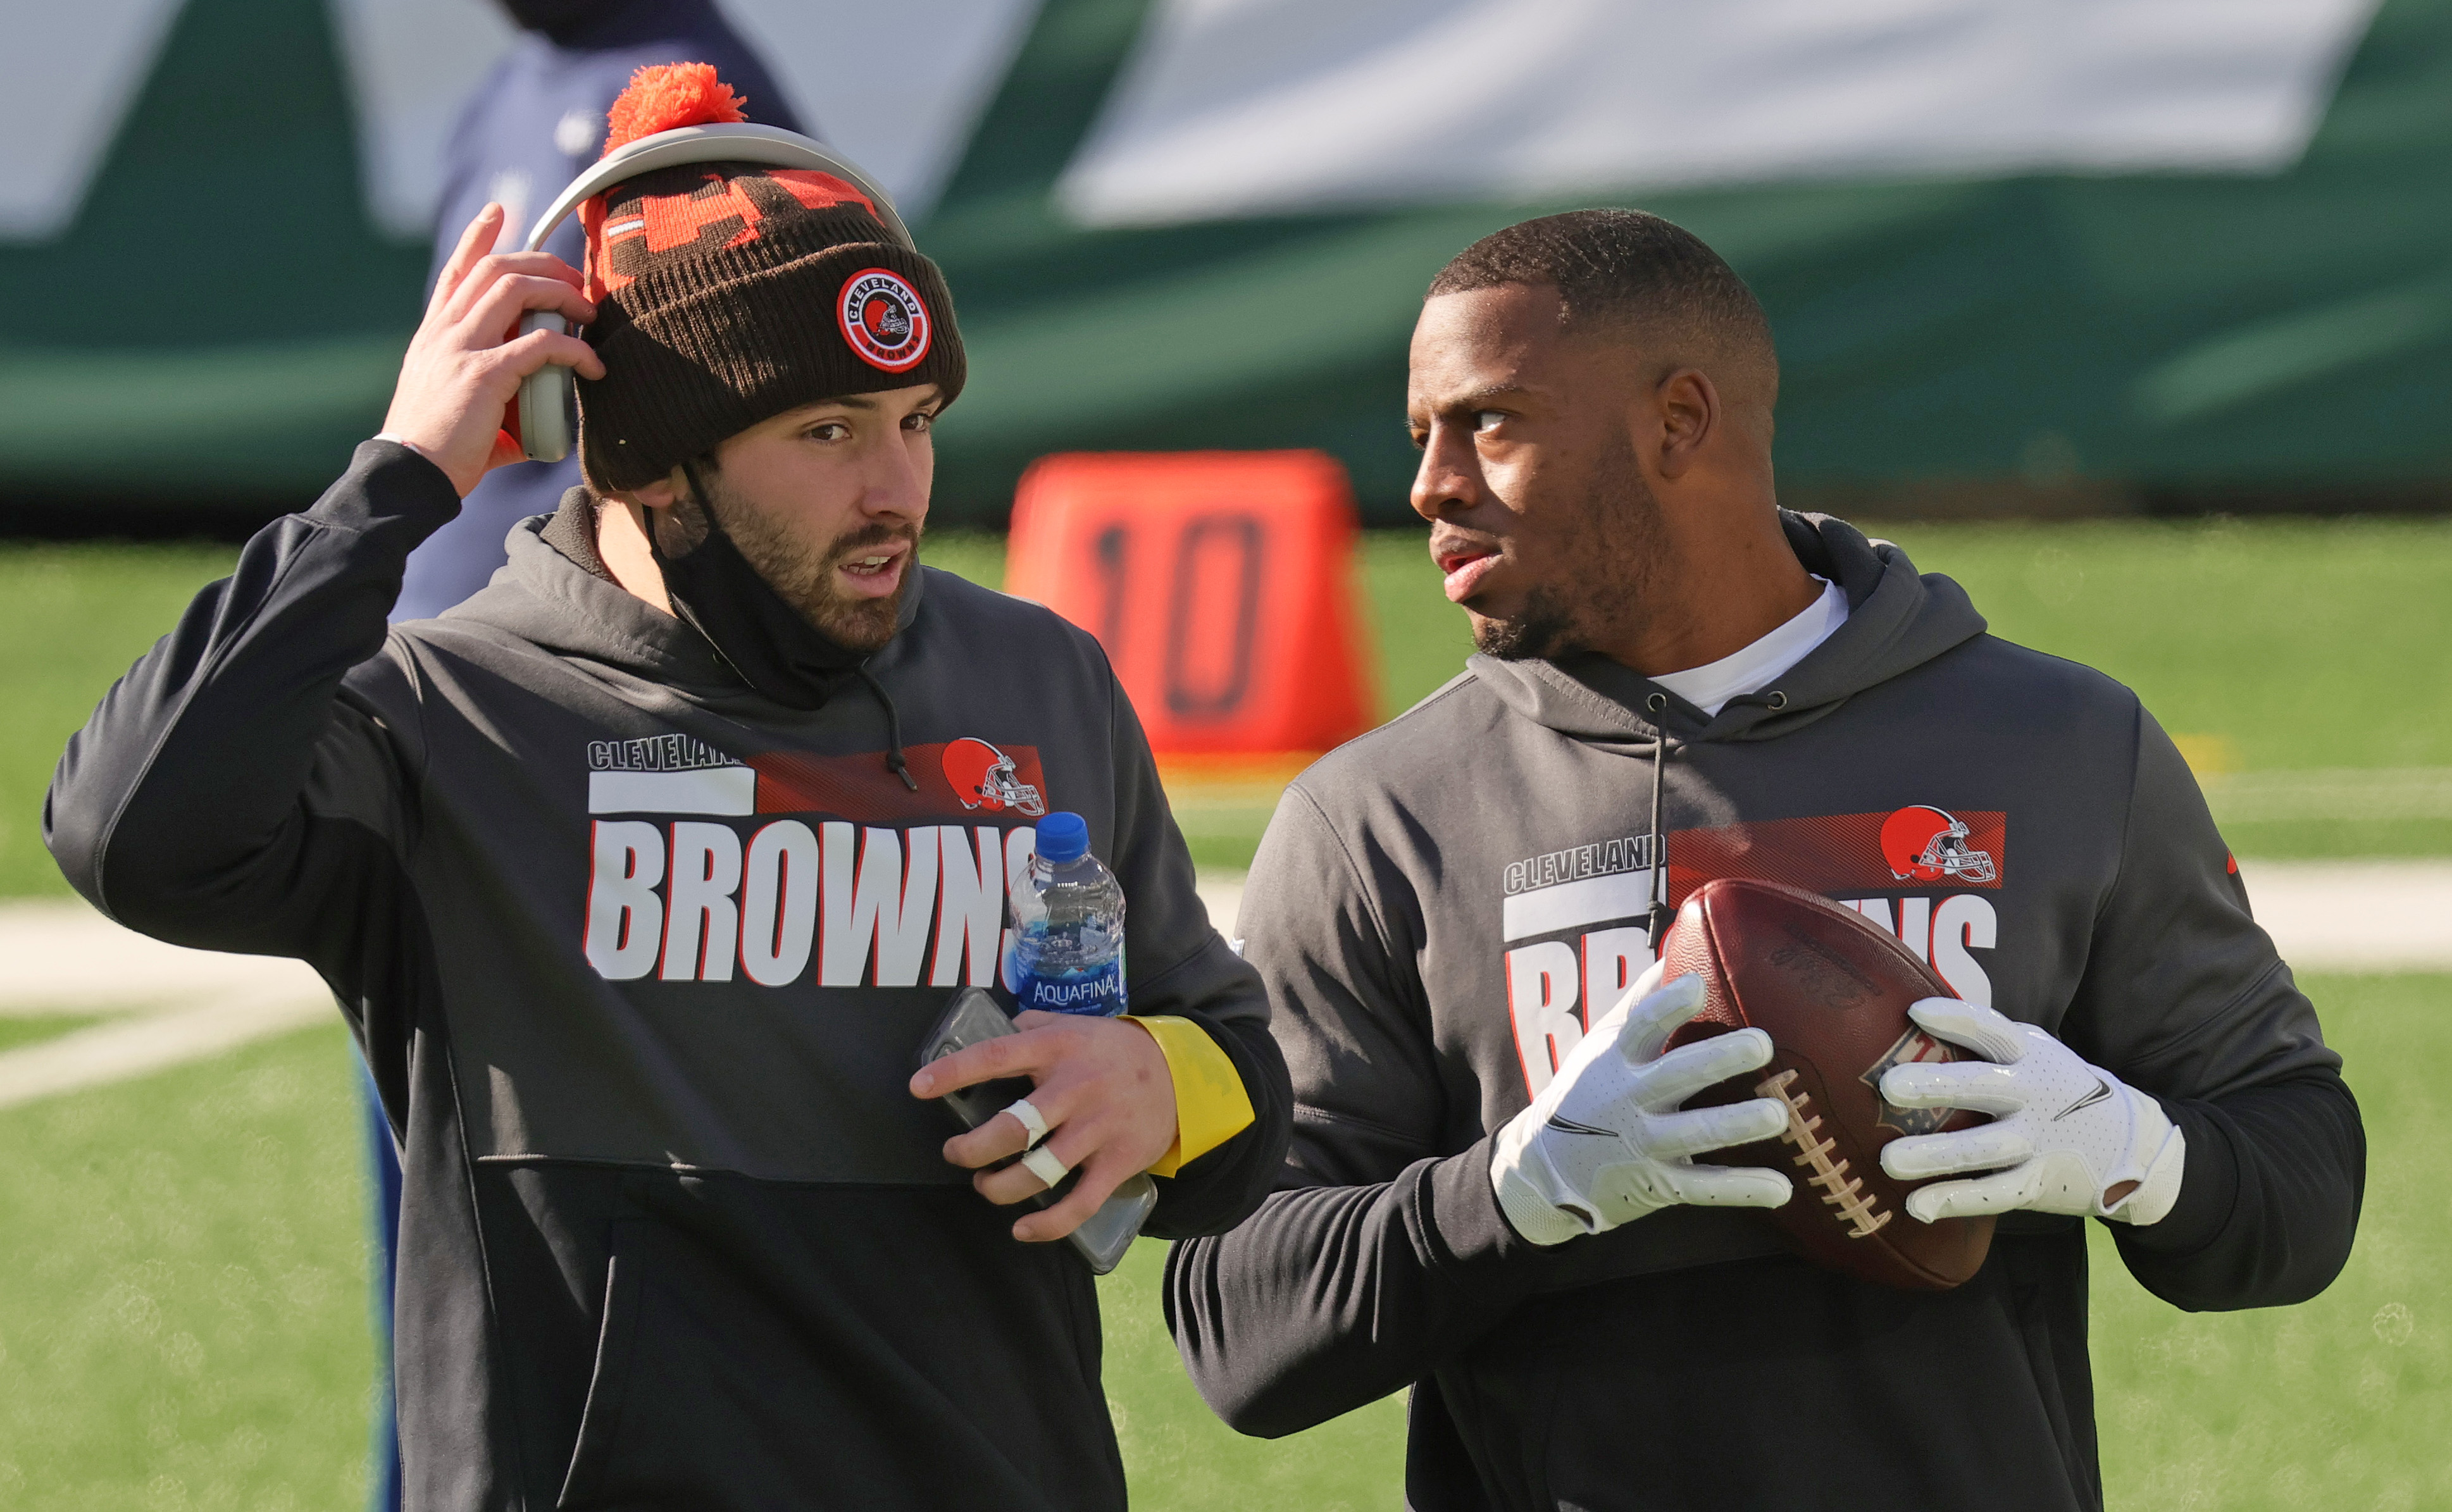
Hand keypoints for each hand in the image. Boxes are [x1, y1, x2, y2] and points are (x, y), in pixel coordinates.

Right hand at [378, 203, 602, 496]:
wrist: (409, 475)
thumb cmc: (437, 451)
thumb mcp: (460, 406)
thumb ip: (495, 393)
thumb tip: (535, 410)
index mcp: (434, 334)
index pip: (457, 271)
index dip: (477, 237)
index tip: (497, 211)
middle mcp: (444, 331)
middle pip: (495, 268)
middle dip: (542, 263)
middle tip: (575, 279)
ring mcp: (460, 347)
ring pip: (515, 289)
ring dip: (561, 294)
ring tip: (588, 314)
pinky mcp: (483, 374)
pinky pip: (540, 345)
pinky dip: (573, 350)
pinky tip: (593, 366)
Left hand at [909, 1010, 1176, 1243]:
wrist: (1181, 1074)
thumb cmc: (1111, 1050)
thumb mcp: (1072, 1025)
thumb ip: (1031, 1027)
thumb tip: (988, 1031)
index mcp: (1057, 1048)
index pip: (995, 1057)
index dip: (953, 1073)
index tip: (919, 1087)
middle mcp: (1076, 1088)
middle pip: (1011, 1129)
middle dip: (971, 1150)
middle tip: (957, 1153)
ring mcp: (1099, 1128)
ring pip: (1039, 1173)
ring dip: (1000, 1188)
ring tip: (987, 1186)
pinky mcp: (1118, 1162)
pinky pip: (1078, 1204)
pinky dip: (1047, 1226)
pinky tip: (1022, 1230)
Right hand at [1490, 964, 1792, 1246]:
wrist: (1546, 1166)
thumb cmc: (1589, 1088)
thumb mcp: (1603, 1041)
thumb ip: (1642, 1000)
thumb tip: (1683, 944)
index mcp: (1619, 1058)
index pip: (1642, 1025)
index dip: (1668, 1005)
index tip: (1697, 985)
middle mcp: (1630, 1099)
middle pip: (1676, 1075)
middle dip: (1719, 1060)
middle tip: (1762, 1045)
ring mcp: (1644, 1144)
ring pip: (1695, 1134)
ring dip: (1737, 1124)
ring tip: (1779, 1115)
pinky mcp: (1659, 1185)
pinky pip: (1704, 1188)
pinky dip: (1743, 1190)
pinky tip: (1783, 1188)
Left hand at [1879, 998, 2184, 1224]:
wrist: (2133, 1144)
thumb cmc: (2058, 1089)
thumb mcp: (2035, 1055)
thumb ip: (1988, 1044)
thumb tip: (1915, 1020)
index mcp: (2029, 1055)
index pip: (1991, 1031)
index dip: (1956, 1019)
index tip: (1916, 1013)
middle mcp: (2033, 1095)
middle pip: (1982, 1087)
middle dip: (1937, 1085)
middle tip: (1891, 1087)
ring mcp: (2037, 1141)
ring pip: (1983, 1148)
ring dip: (1935, 1155)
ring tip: (1888, 1161)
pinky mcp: (2039, 1183)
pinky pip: (1994, 1193)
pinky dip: (1957, 1200)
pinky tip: (1919, 1206)